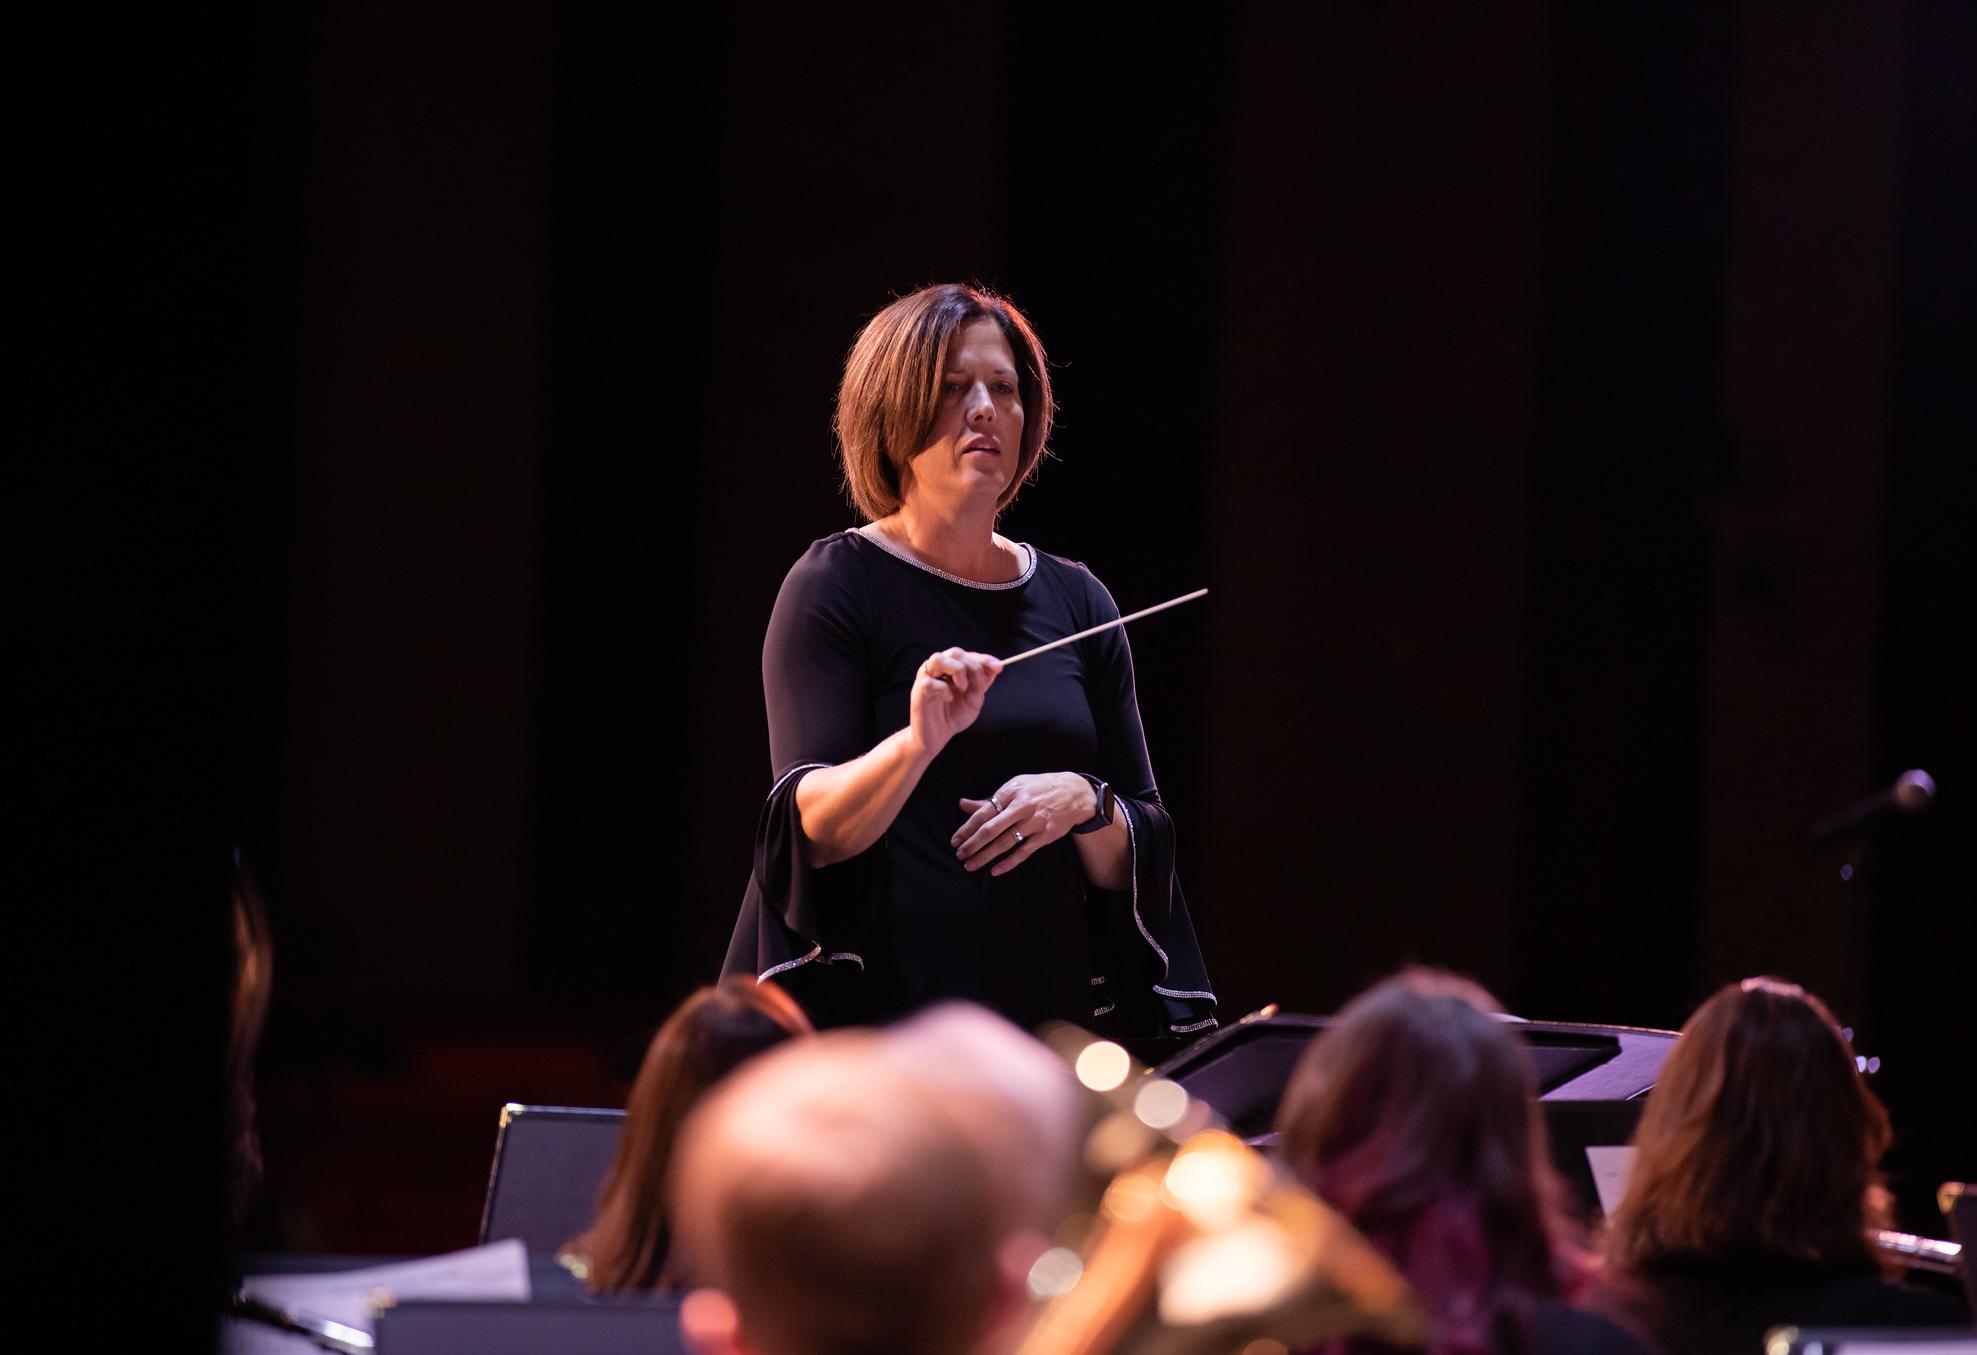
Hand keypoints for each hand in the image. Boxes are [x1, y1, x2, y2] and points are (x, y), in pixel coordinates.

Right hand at [909, 647, 1003, 754]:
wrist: (937, 737)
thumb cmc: (953, 716)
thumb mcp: (974, 699)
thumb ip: (982, 683)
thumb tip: (996, 667)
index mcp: (950, 669)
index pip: (967, 655)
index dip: (984, 659)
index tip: (998, 667)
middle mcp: (937, 670)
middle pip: (954, 652)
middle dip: (972, 665)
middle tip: (977, 683)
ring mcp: (926, 679)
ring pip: (937, 659)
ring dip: (956, 670)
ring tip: (962, 687)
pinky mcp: (918, 692)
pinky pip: (929, 682)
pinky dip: (943, 689)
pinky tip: (949, 699)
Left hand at [952, 772, 1098, 876]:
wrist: (1075, 793)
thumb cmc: (1039, 789)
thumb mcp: (1015, 787)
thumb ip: (989, 800)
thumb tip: (962, 804)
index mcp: (1011, 791)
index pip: (984, 812)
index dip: (967, 828)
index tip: (955, 840)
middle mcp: (1022, 806)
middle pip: (991, 829)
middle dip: (972, 844)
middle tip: (959, 855)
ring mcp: (1034, 822)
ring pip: (1005, 842)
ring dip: (985, 856)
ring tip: (970, 865)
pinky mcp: (1045, 835)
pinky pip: (1023, 852)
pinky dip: (1009, 863)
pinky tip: (995, 870)